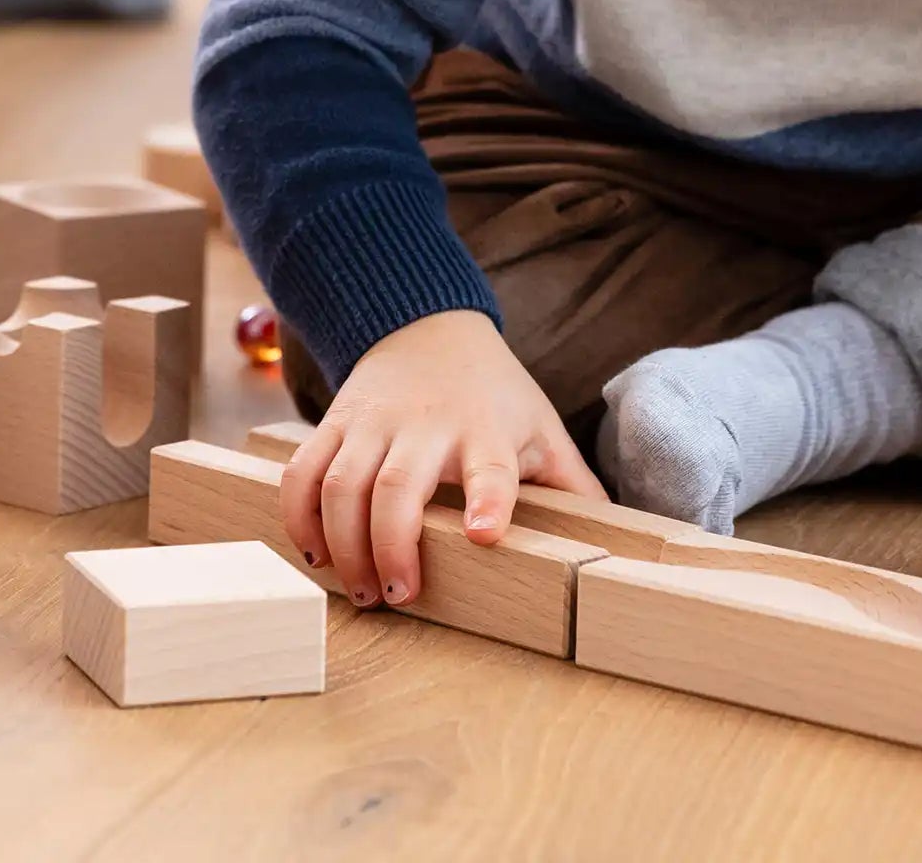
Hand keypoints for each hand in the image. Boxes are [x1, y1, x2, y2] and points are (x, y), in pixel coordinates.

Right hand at [280, 309, 604, 609]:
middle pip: (396, 489)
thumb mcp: (542, 428)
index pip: (490, 467)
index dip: (489, 500)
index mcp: (485, 431)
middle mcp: (426, 426)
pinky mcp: (335, 423)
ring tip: (360, 589)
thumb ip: (574, 486)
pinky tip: (313, 553)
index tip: (487, 535)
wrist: (428, 325)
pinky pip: (301, 472)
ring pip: (340, 485)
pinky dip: (297, 517)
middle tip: (397, 596)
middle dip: (390, 547)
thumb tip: (624, 539)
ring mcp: (374, 423)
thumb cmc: (494, 392)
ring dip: (341, 545)